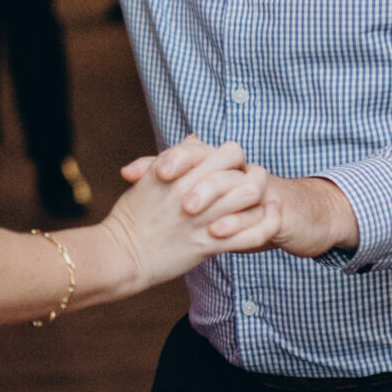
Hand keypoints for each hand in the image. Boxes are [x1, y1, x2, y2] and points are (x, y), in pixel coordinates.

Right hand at [102, 138, 271, 290]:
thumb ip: (175, 157)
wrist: (120, 254)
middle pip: (240, 169)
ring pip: (249, 196)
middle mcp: (192, 189)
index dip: (232, 157)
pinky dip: (267, 224)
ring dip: (263, 195)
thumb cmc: (131, 217)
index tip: (232, 167)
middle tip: (256, 179)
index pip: (223, 151)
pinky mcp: (208, 244)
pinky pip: (250, 233)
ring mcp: (202, 217)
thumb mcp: (148, 177)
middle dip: (253, 173)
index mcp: (179, 170)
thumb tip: (196, 138)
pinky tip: (271, 219)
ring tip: (268, 199)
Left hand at [137, 144, 359, 257]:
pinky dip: (242, 224)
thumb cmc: (233, 207)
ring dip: (217, 197)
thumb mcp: (198, 194)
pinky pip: (264, 217)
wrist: (297, 216)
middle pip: (221, 159)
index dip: (172, 158)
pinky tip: (217, 235)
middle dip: (195, 175)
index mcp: (221, 163)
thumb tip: (130, 172)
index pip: (195, 149)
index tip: (143, 174)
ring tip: (190, 214)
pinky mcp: (278, 215)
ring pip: (244, 183)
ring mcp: (262, 191)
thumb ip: (166, 180)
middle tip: (171, 193)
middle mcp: (242, 171)